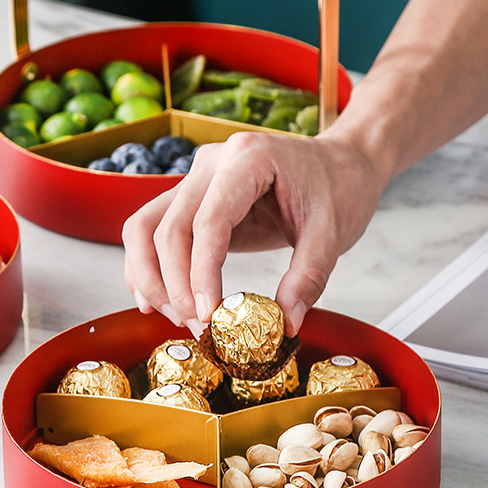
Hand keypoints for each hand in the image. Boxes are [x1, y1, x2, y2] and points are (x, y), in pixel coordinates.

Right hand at [122, 128, 387, 337]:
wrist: (342, 163)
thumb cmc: (340, 188)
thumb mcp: (333, 233)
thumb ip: (308, 277)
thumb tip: (284, 324)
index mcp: (248, 159)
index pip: (209, 220)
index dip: (201, 273)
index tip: (208, 316)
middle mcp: (212, 163)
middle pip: (167, 227)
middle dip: (175, 286)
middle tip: (199, 328)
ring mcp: (196, 177)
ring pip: (145, 227)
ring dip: (151, 278)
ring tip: (177, 319)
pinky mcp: (192, 197)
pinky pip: (153, 229)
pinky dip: (148, 267)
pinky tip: (159, 302)